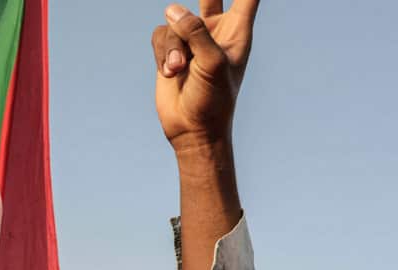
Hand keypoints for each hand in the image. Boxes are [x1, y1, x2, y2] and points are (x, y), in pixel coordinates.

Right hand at [152, 1, 258, 150]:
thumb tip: (173, 7)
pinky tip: (170, 73)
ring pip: (174, 20)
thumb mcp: (212, 63)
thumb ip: (194, 31)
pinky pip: (159, 34)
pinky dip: (161, 53)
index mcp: (238, 31)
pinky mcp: (170, 50)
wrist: (193, 130)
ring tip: (179, 70)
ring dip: (172, 46)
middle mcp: (215, 30)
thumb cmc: (214, 100)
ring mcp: (191, 39)